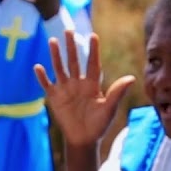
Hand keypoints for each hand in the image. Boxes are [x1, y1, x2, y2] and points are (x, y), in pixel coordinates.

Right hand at [35, 31, 132, 148]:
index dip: (93, 50)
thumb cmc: (99, 125)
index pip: (92, 63)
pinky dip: (42, 77)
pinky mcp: (55, 98)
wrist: (84, 140)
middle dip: (71, 46)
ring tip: (52, 41)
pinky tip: (38, 67)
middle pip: (74, 61)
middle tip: (69, 30)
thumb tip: (132, 78)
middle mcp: (78, 83)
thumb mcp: (110, 108)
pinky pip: (47, 85)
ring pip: (59, 68)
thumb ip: (118, 92)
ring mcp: (65, 89)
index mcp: (92, 84)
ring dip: (56, 55)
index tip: (93, 36)